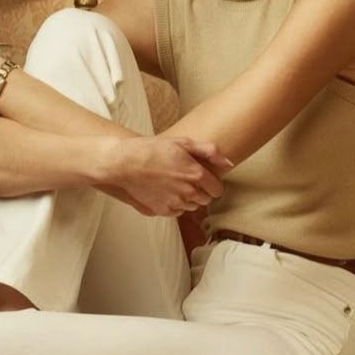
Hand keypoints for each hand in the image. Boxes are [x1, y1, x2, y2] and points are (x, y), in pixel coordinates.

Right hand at [99, 136, 231, 216]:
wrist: (126, 164)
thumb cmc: (153, 150)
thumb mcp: (182, 143)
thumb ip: (209, 152)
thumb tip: (228, 163)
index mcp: (197, 174)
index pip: (217, 189)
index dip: (213, 183)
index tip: (205, 177)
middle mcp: (189, 192)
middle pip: (206, 200)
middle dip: (201, 190)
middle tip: (188, 178)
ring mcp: (176, 203)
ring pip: (192, 206)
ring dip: (189, 198)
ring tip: (175, 183)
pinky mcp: (163, 211)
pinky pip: (177, 211)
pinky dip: (175, 204)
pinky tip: (166, 191)